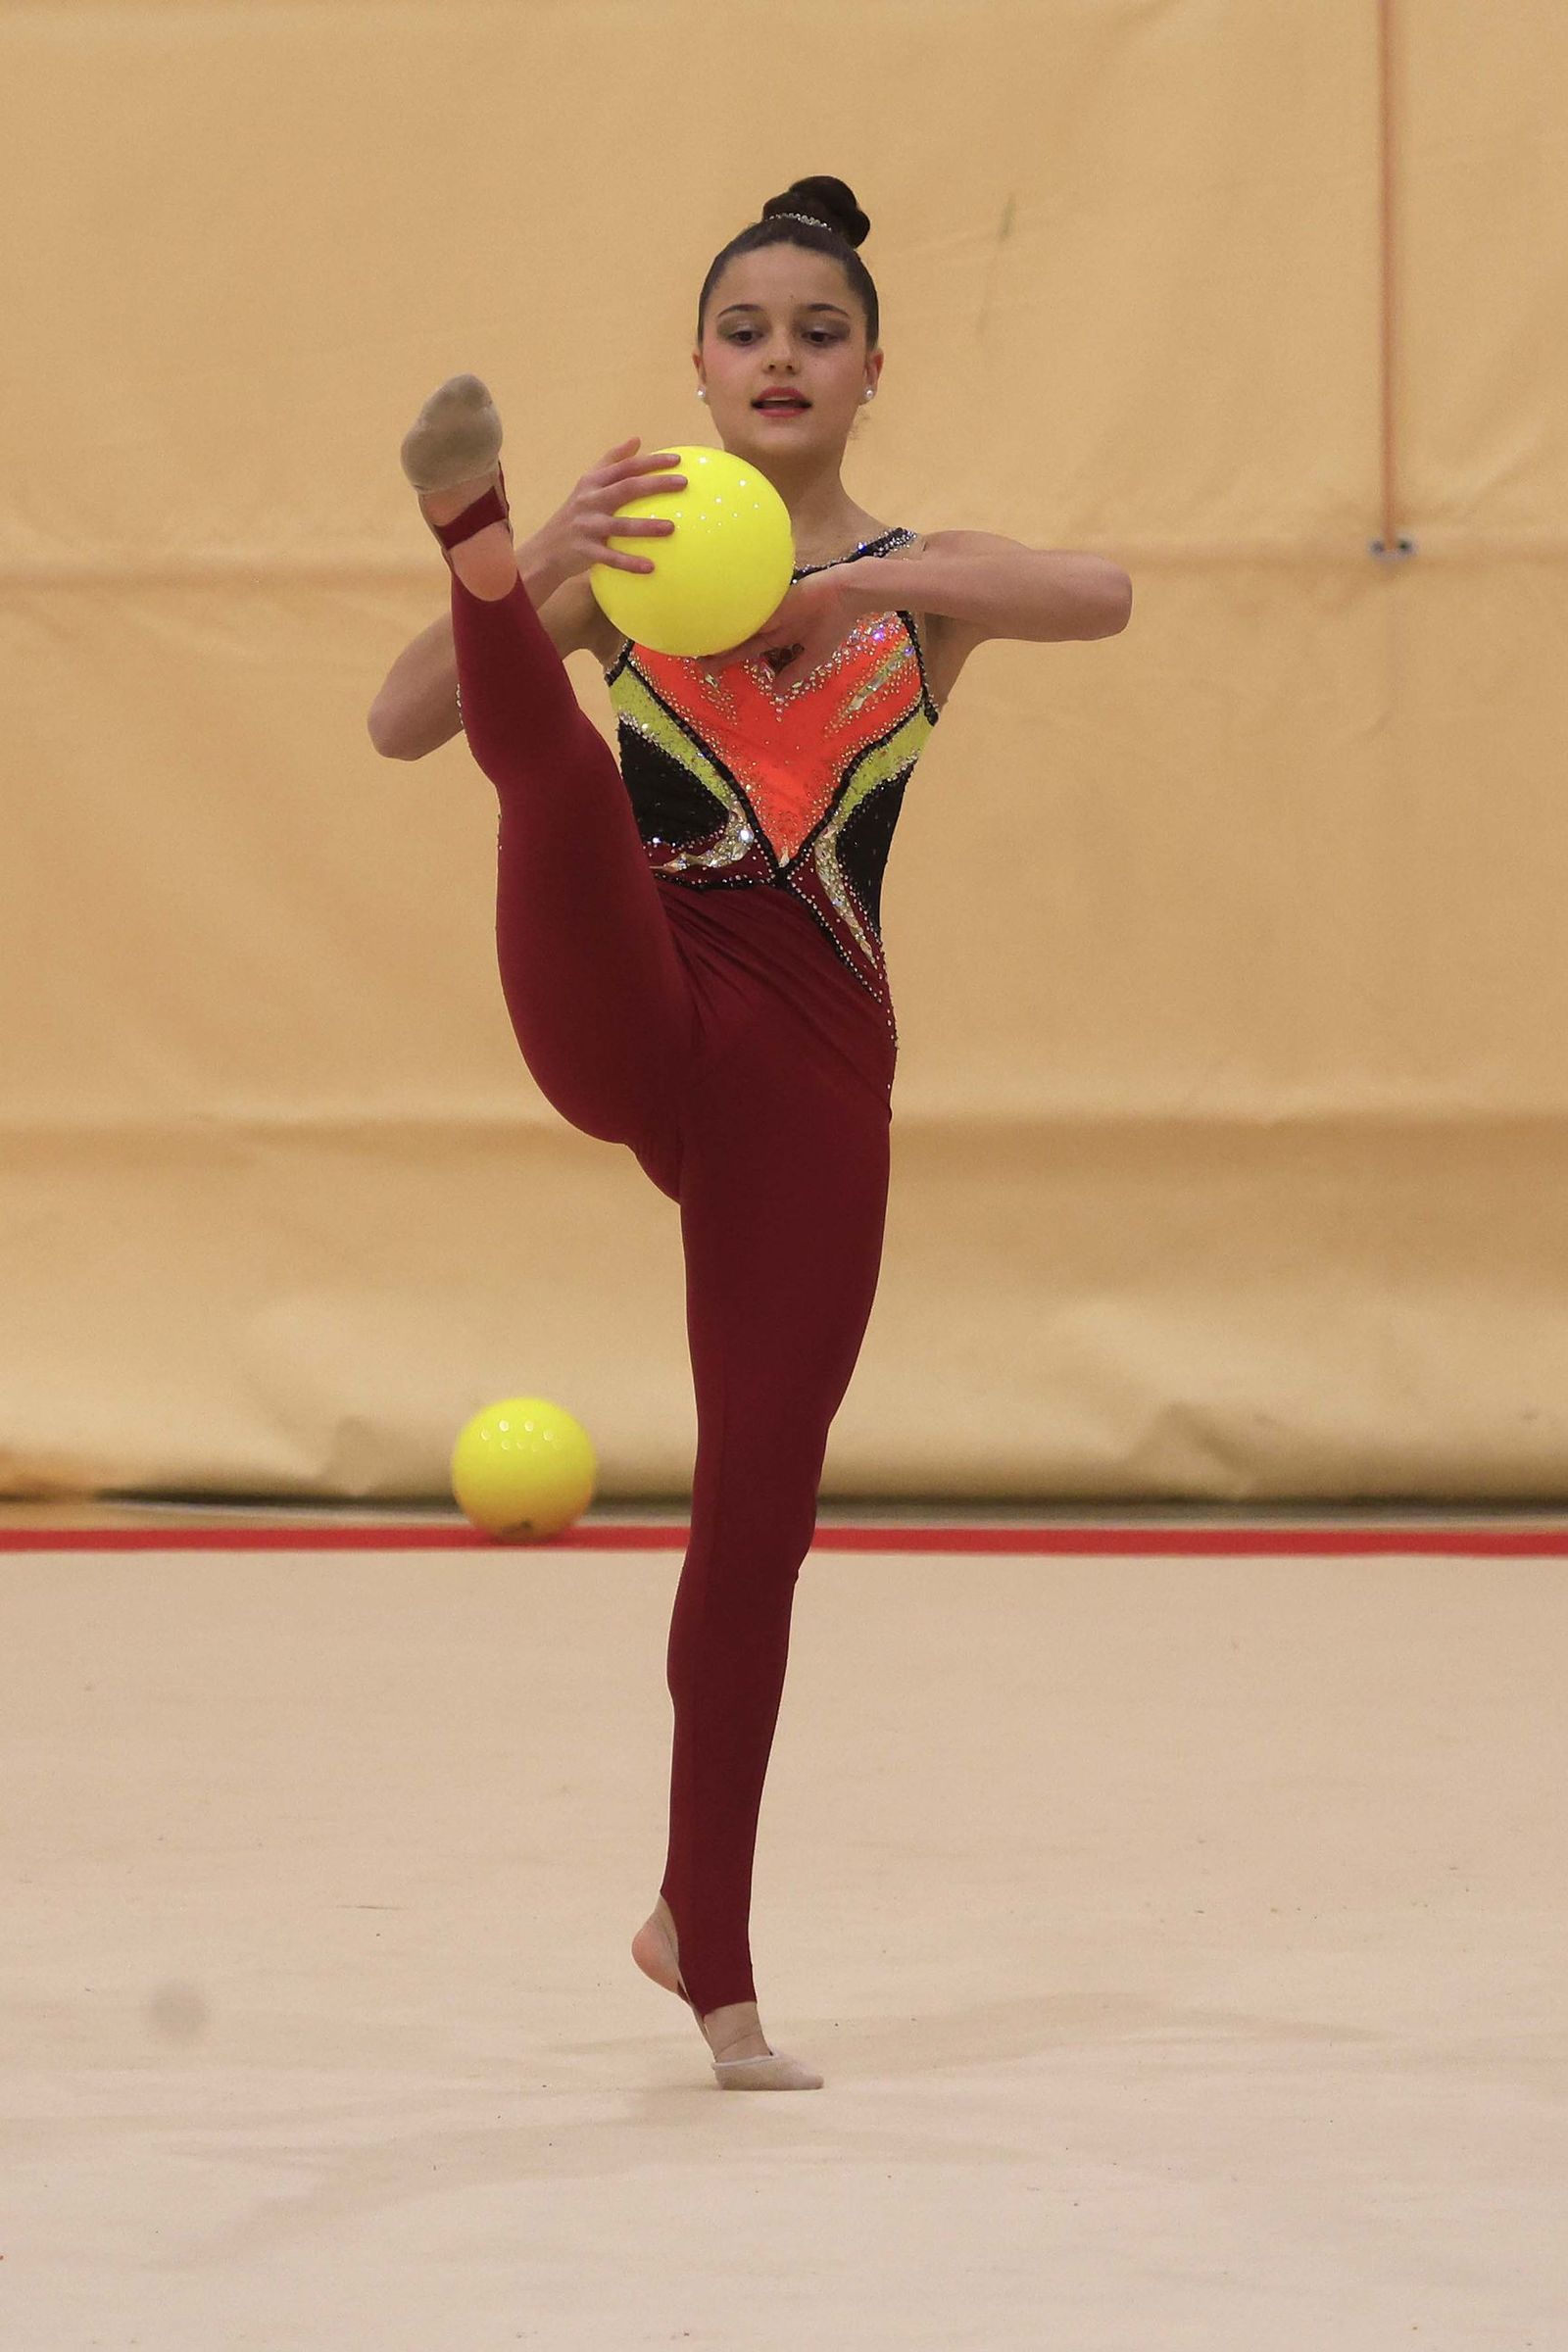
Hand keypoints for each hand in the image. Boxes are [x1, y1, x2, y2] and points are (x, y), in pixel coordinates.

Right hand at [523, 438, 686, 589]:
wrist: (545, 549)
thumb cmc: (575, 514)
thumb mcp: (587, 484)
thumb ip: (611, 462)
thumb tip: (637, 440)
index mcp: (593, 483)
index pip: (625, 467)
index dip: (650, 461)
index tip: (677, 460)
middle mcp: (590, 500)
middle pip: (626, 488)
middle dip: (655, 484)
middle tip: (683, 483)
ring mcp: (587, 526)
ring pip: (620, 525)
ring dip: (646, 526)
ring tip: (671, 528)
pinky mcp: (585, 551)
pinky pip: (611, 558)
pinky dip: (630, 563)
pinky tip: (651, 568)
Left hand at [696, 570, 859, 684]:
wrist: (845, 594)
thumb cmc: (834, 625)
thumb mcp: (814, 656)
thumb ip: (795, 672)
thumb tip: (776, 692)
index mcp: (779, 638)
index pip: (748, 650)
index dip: (731, 659)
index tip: (712, 669)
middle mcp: (769, 625)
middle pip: (739, 640)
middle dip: (720, 651)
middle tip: (697, 661)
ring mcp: (769, 611)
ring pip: (741, 626)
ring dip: (723, 636)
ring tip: (700, 645)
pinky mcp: (772, 601)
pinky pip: (750, 611)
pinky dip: (735, 617)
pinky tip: (718, 622)